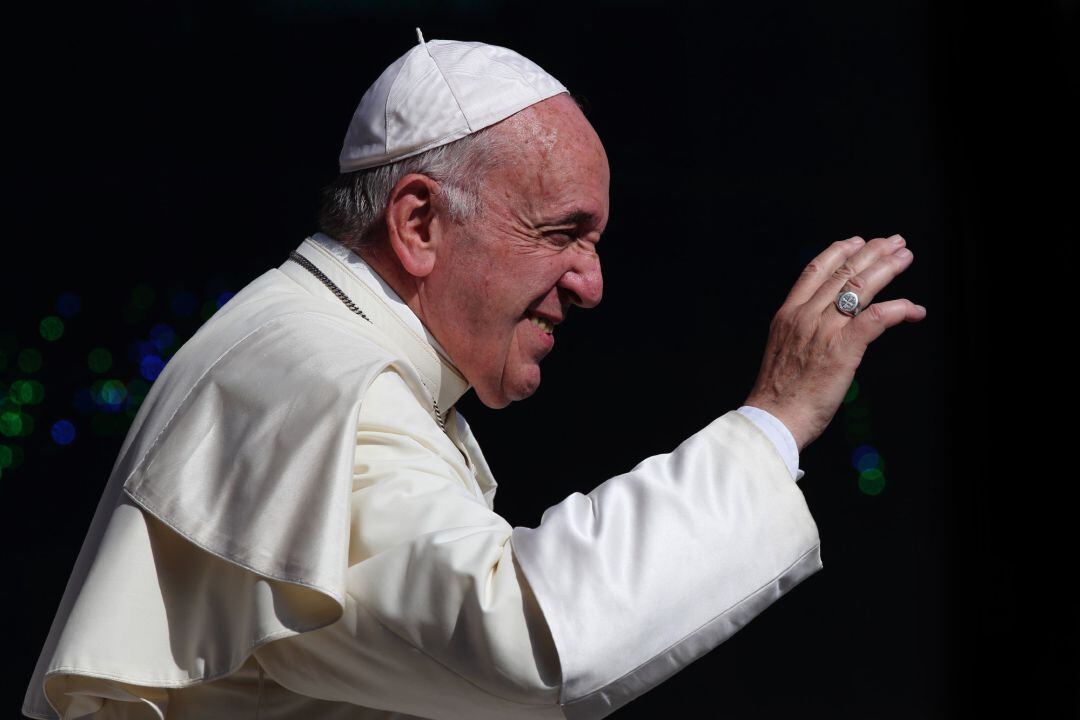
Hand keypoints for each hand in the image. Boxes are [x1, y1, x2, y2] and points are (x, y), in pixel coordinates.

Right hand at [743, 234, 925, 452]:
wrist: (773, 418)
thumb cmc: (778, 395)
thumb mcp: (782, 351)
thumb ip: (801, 334)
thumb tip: (822, 331)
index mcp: (787, 315)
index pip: (814, 271)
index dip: (838, 252)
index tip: (857, 242)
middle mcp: (804, 316)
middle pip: (842, 273)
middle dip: (872, 253)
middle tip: (893, 242)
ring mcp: (823, 330)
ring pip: (860, 288)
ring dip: (887, 269)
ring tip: (905, 258)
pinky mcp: (842, 348)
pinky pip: (876, 318)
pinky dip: (899, 309)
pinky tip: (913, 309)